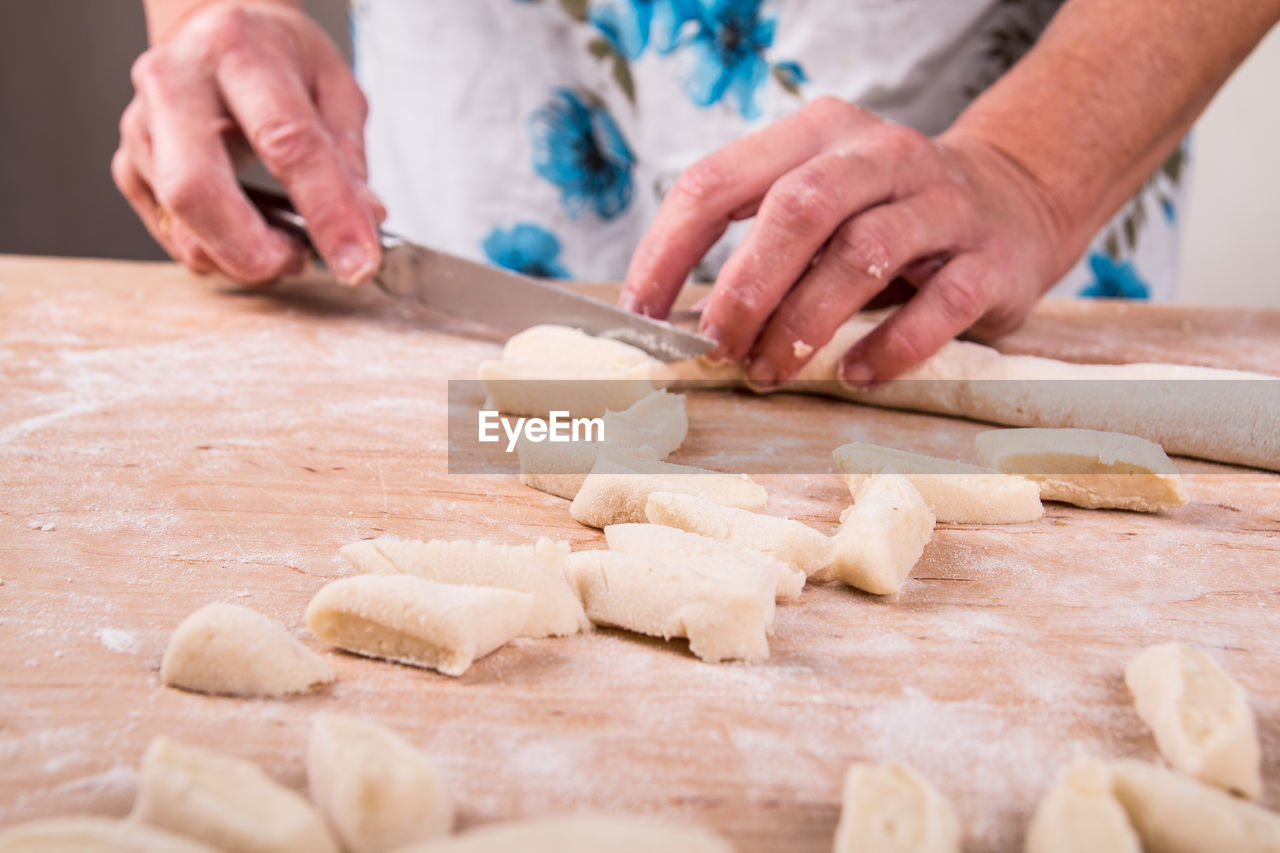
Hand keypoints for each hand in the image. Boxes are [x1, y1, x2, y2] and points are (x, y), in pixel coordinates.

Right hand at [112, 1, 383, 284]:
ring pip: (179, 222)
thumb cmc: (276, 58)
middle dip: (255, 250)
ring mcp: (141, 126)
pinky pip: (171, 234)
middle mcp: (175, 82)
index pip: (285, 141)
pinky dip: (218, 252)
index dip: (327, 210)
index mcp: (238, 49)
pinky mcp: (128, 167)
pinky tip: (248, 236)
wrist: (215, 33)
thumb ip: (349, 158)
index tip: (359, 261)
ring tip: (282, 247)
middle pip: (196, 189)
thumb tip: (366, 222)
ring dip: (240, 258)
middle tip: (300, 262)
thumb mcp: (334, 89)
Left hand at [620, 97, 1069, 386]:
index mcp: (816, 134)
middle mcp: (880, 154)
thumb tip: (678, 324)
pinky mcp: (990, 258)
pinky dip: (892, 346)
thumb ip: (756, 246)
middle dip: (744, 288)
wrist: (1014, 199)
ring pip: (863, 255)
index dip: (669, 250)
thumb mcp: (818, 205)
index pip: (719, 180)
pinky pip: (941, 305)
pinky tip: (857, 373)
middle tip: (715, 349)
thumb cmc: (885, 216)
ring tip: (770, 371)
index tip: (641, 315)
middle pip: (796, 209)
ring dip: (805, 323)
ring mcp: (942, 203)